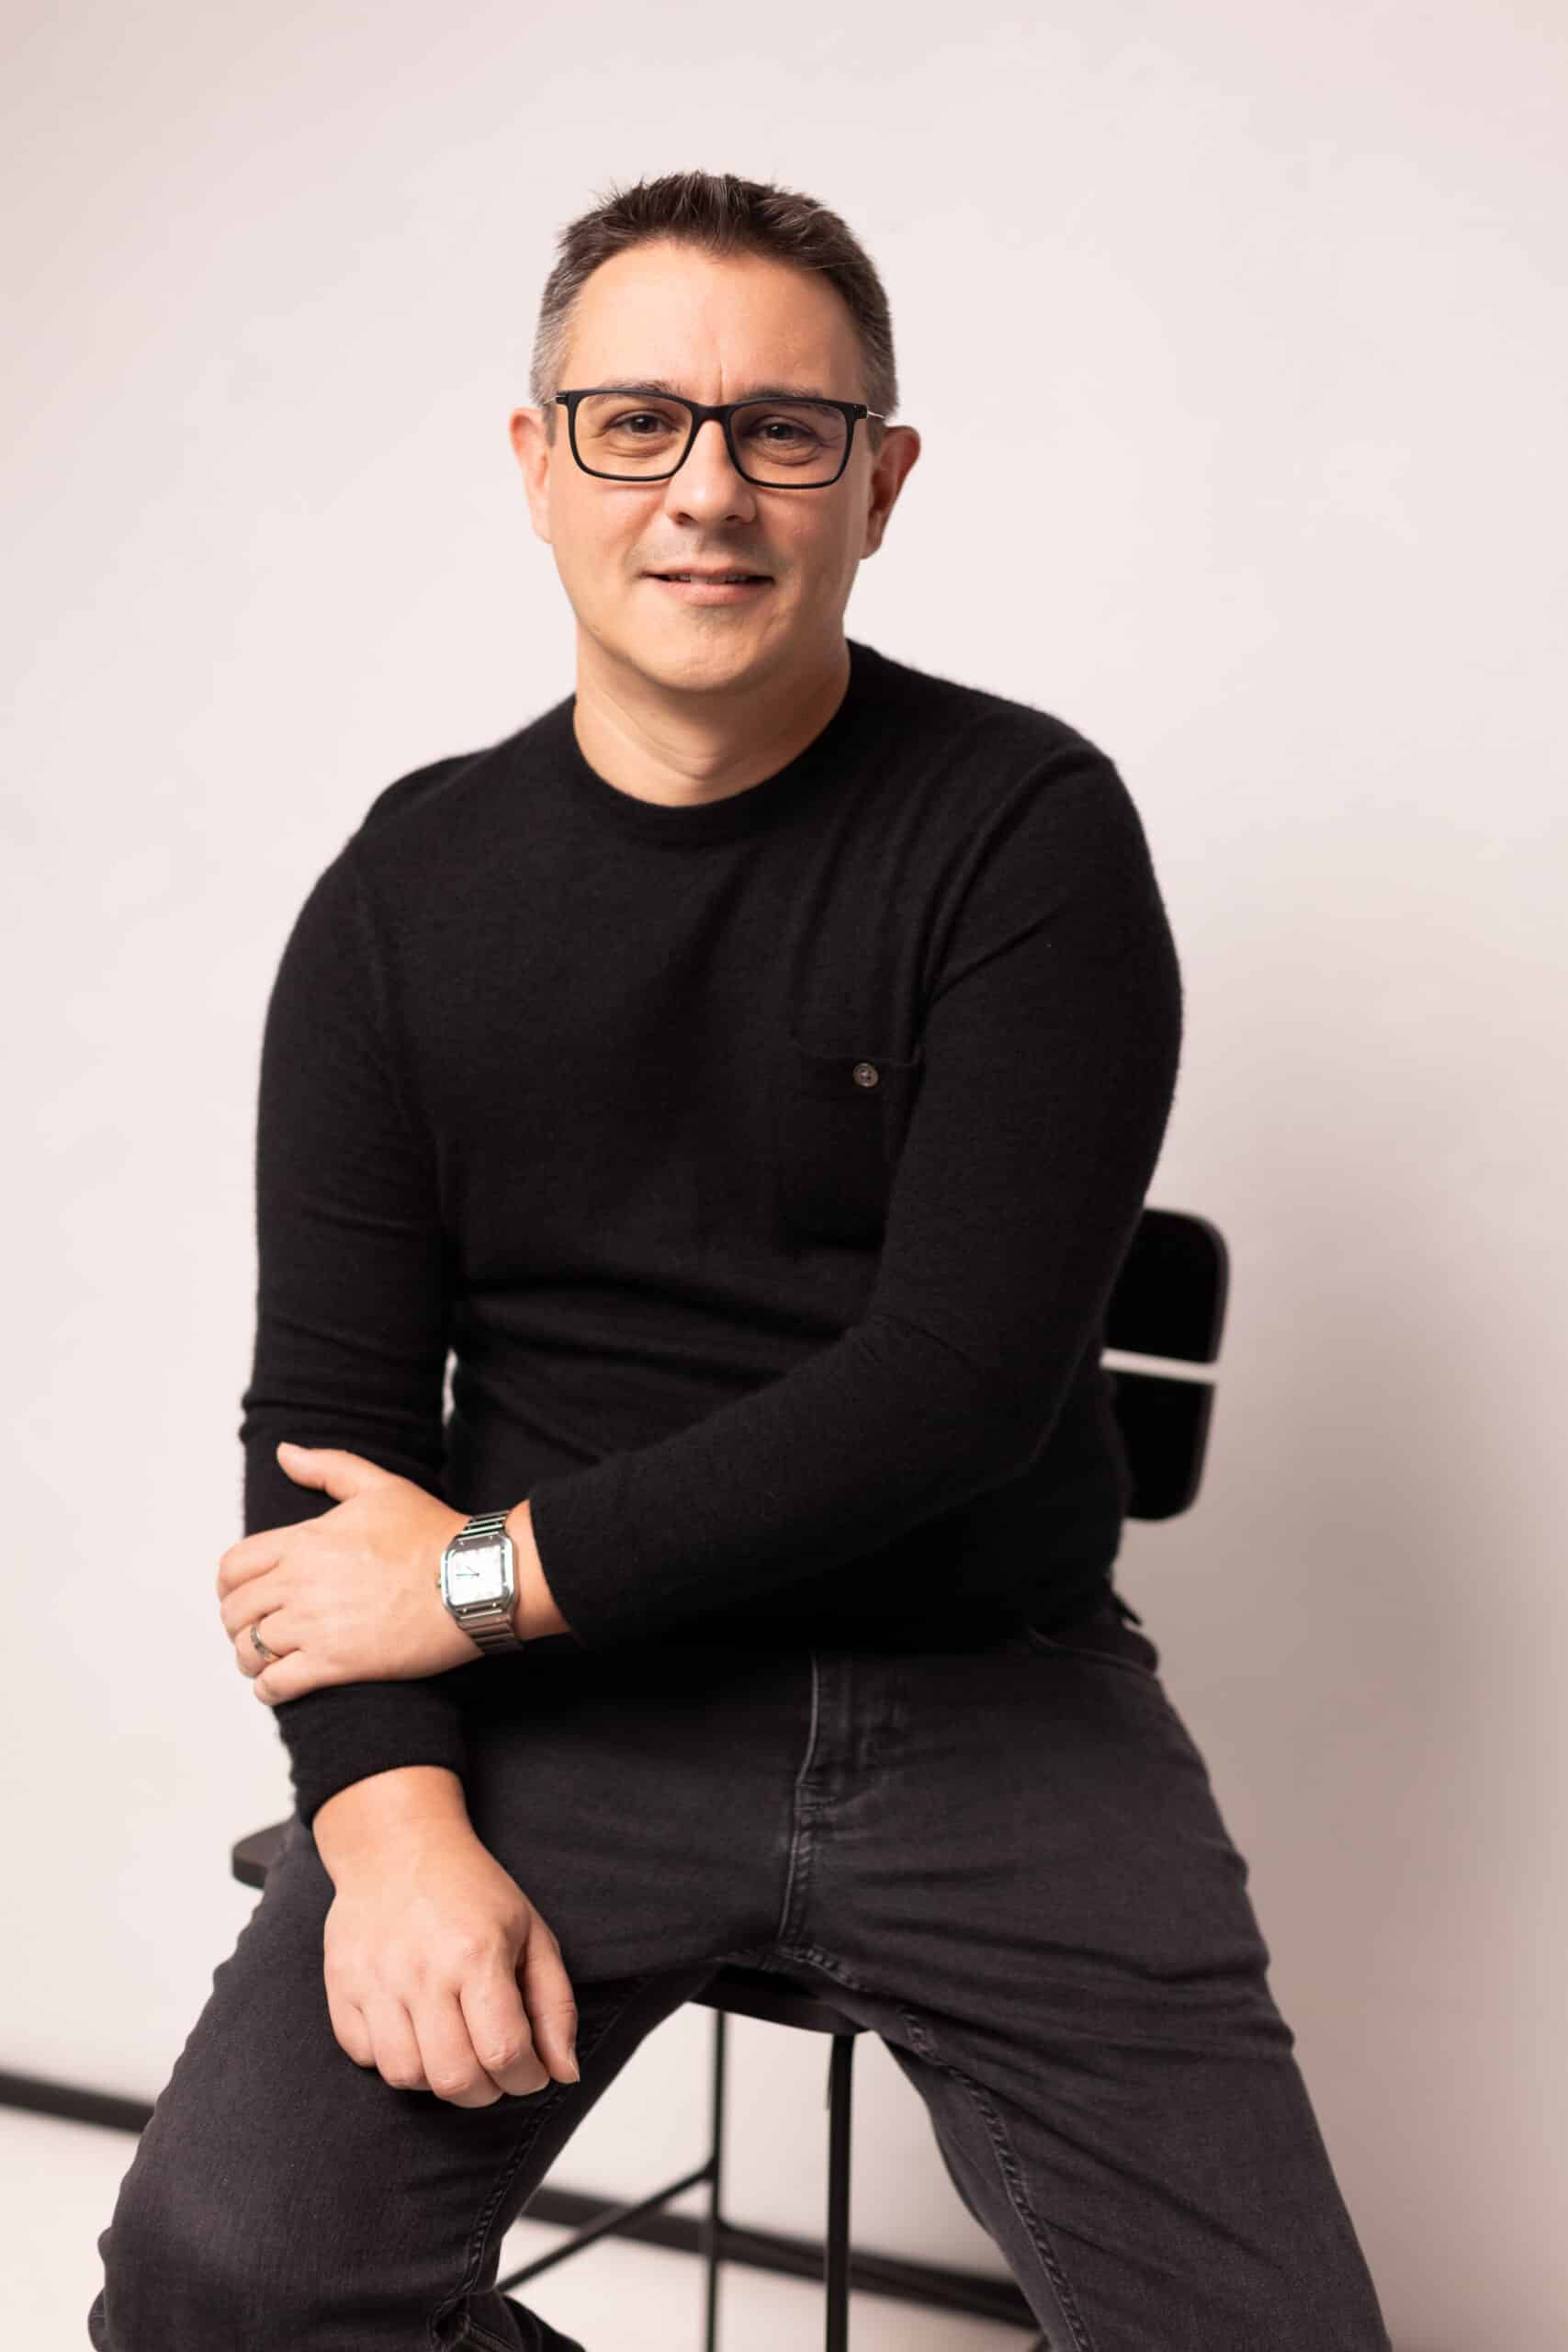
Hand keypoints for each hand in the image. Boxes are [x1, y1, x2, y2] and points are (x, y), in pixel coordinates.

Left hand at [216, 1444, 477, 1704]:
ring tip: (267, 1661)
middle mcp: (299, 1582)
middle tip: (258, 1629)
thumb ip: (327, 1467)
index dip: (229, 1585)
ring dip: (251, 1658)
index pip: (233, 1566)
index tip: (243, 1595)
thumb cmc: (432, 1533)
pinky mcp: (335, 1663)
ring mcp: (314, 1625)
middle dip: (239, 1623)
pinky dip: (268, 1689)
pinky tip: (279, 1685)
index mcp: (304, 1540)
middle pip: (235, 1611)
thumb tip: (285, 1452)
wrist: (472, 1579)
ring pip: (249, 1650)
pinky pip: (275, 1685)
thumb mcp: (380, 1485)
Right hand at [320, 1814, 580, 2106]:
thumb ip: (554, 2006)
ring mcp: (375, 1980)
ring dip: (437, 2078)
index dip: (526, 2079)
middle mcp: (422, 1970)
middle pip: (454, 2078)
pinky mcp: (341, 1987)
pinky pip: (365, 2057)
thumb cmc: (471, 1890)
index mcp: (477, 1953)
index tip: (530, 2072)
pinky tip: (414, 2029)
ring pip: (405, 2076)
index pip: (504, 2052)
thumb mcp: (532, 1933)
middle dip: (485, 2091)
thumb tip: (565, 2073)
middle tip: (494, 2070)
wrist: (398, 1846)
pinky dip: (393, 2058)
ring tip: (453, 2048)